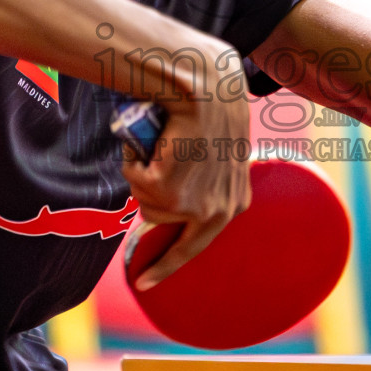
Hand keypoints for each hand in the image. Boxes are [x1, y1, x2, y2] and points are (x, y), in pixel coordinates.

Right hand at [121, 47, 251, 289]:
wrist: (205, 85)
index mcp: (236, 202)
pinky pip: (134, 182)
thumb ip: (204, 178)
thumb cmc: (211, 107)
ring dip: (143, 172)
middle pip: (164, 226)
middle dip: (148, 227)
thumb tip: (175, 195)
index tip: (144, 284)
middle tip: (141, 250)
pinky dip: (134, 159)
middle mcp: (221, 211)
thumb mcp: (218, 151)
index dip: (168, 265)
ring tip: (161, 141)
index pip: (198, 244)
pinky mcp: (171, 194)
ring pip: (146, 202)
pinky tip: (154, 137)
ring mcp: (196, 206)